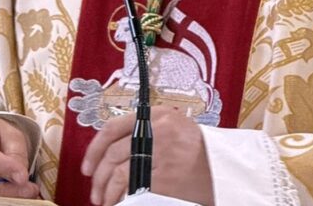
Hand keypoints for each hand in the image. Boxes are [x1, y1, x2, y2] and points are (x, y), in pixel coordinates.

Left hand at [81, 105, 213, 205]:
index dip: (94, 149)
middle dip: (98, 177)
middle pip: (112, 154)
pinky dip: (122, 198)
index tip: (87, 166)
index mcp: (155, 115)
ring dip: (107, 191)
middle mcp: (156, 131)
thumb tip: (109, 152)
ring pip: (119, 173)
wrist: (225, 167)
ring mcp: (160, 154)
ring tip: (105, 201)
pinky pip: (133, 188)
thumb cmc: (198, 149)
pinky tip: (120, 203)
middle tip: (94, 191)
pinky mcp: (165, 177)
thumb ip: (143, 131)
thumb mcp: (172, 126)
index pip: (112, 128)